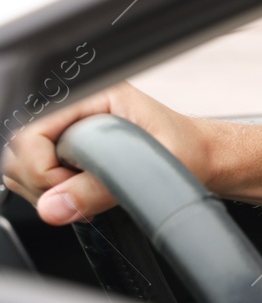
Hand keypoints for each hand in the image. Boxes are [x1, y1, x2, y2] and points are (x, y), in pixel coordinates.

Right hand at [1, 82, 212, 224]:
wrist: (201, 157)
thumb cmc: (188, 152)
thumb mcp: (152, 170)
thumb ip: (102, 189)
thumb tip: (55, 207)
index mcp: (92, 96)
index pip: (29, 131)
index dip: (42, 168)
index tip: (71, 188)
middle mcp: (72, 108)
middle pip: (16, 150)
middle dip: (43, 184)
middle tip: (83, 197)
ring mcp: (64, 128)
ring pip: (19, 166)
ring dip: (46, 192)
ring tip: (88, 195)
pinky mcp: (64, 148)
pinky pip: (32, 176)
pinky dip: (50, 194)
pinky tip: (81, 195)